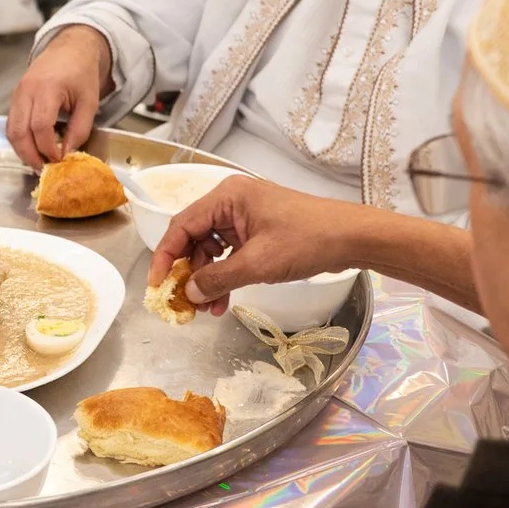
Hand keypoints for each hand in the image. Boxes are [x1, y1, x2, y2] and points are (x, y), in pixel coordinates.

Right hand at [5, 25, 110, 167]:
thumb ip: (80, 129)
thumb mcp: (90, 102)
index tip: (59, 159)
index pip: (40, 125)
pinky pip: (11, 124)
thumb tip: (67, 153)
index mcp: (47, 88)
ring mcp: (17, 94)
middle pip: (20, 131)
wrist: (70, 49)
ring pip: (11, 129)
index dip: (47, 147)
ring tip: (37, 162)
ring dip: (22, 150)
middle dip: (30, 155)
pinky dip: (19, 140)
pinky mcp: (15, 98)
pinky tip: (31, 149)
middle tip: (44, 168)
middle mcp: (27, 91)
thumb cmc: (81, 73)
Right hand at [149, 176, 364, 312]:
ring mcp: (245, 217)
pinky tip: (224, 300)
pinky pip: (230, 254)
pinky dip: (225, 276)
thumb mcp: (258, 263)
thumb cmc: (306, 240)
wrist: (351, 238)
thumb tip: (188, 293)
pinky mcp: (258, 232)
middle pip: (195, 239)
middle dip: (190, 273)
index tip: (157, 285)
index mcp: (227, 197)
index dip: (165, 257)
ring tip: (208, 310)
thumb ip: (218, 278)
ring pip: (212, 250)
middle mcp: (231, 203)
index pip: (182, 226)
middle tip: (185, 303)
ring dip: (208, 280)